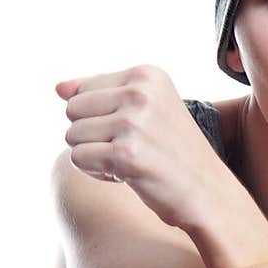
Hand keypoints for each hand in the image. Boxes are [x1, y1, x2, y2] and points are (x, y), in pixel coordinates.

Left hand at [56, 64, 225, 228]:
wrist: (209, 194)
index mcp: (147, 74)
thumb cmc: (174, 153)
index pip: (82, 90)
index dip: (99, 118)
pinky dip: (96, 173)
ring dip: (93, 156)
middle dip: (91, 135)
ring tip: (128, 162)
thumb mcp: (146, 111)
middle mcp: (140, 93)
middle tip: (128, 149)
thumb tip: (57, 87)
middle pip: (72, 110)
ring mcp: (133, 123)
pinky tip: (125, 176)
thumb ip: (100, 94)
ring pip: (72, 136)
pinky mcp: (125, 155)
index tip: (134, 131)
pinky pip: (79, 159)